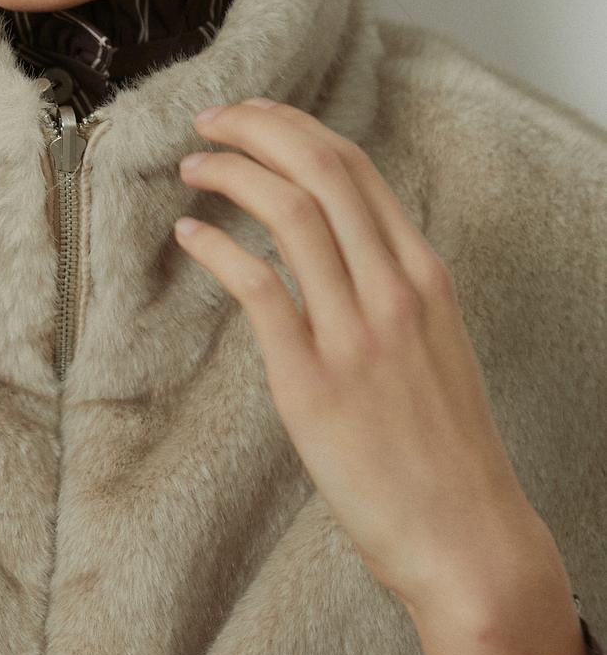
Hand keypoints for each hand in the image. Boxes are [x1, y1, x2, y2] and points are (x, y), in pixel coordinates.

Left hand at [174, 98, 550, 610]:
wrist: (466, 536)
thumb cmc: (444, 450)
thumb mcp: (434, 347)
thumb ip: (390, 294)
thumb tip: (337, 258)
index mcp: (426, 275)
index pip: (358, 168)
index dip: (296, 129)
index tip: (255, 118)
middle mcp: (396, 290)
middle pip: (324, 169)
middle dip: (259, 126)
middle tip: (210, 118)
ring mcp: (357, 334)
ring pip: (292, 212)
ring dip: (233, 174)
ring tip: (194, 166)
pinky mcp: (314, 383)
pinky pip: (260, 288)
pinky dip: (218, 249)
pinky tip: (189, 236)